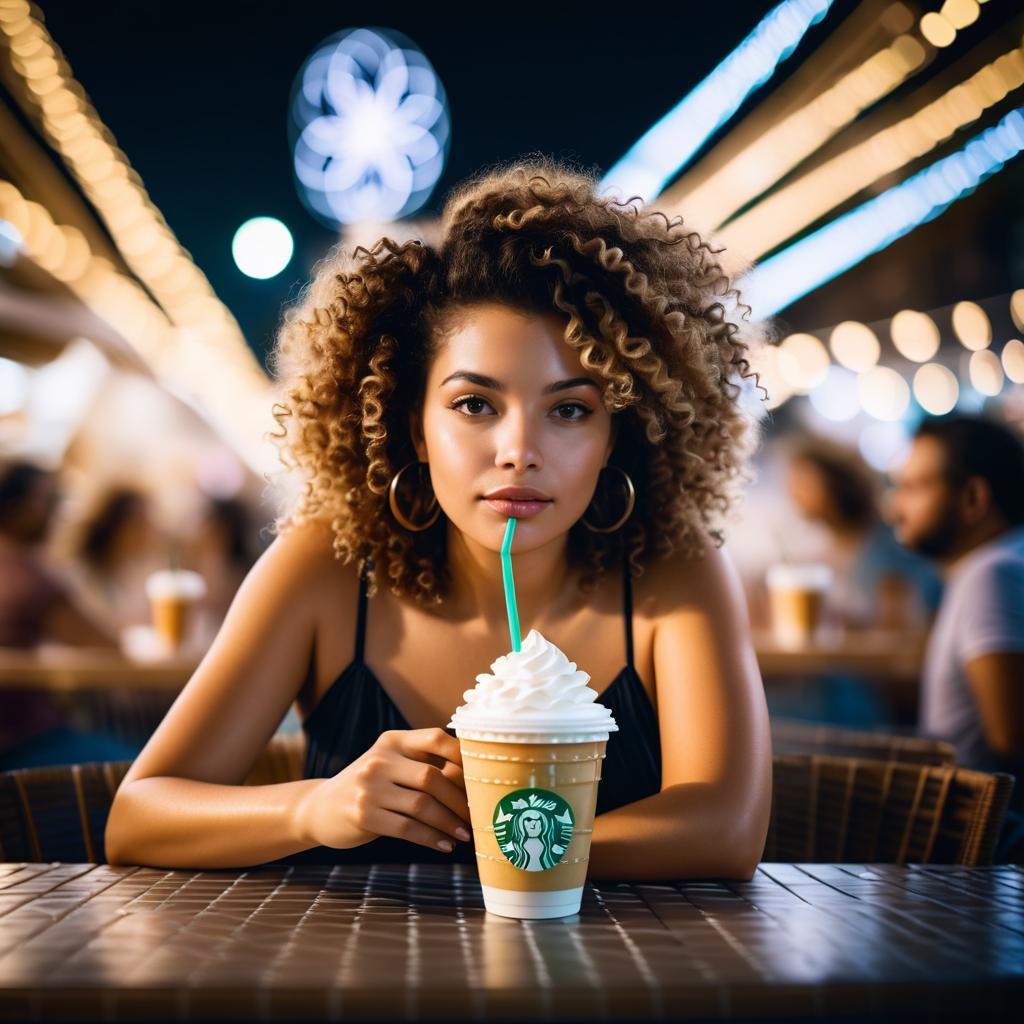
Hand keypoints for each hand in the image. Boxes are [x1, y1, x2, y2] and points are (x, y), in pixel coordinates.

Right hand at [295, 728, 471, 852]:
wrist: (320, 807)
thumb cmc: (371, 787)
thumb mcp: (392, 766)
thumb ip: (425, 766)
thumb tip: (475, 779)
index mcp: (393, 741)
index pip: (436, 738)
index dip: (463, 755)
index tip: (482, 777)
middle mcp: (380, 759)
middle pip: (432, 777)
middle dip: (460, 801)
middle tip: (477, 817)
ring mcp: (369, 787)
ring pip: (422, 806)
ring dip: (449, 823)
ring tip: (465, 834)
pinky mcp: (363, 815)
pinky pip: (407, 828)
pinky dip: (431, 838)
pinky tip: (445, 846)